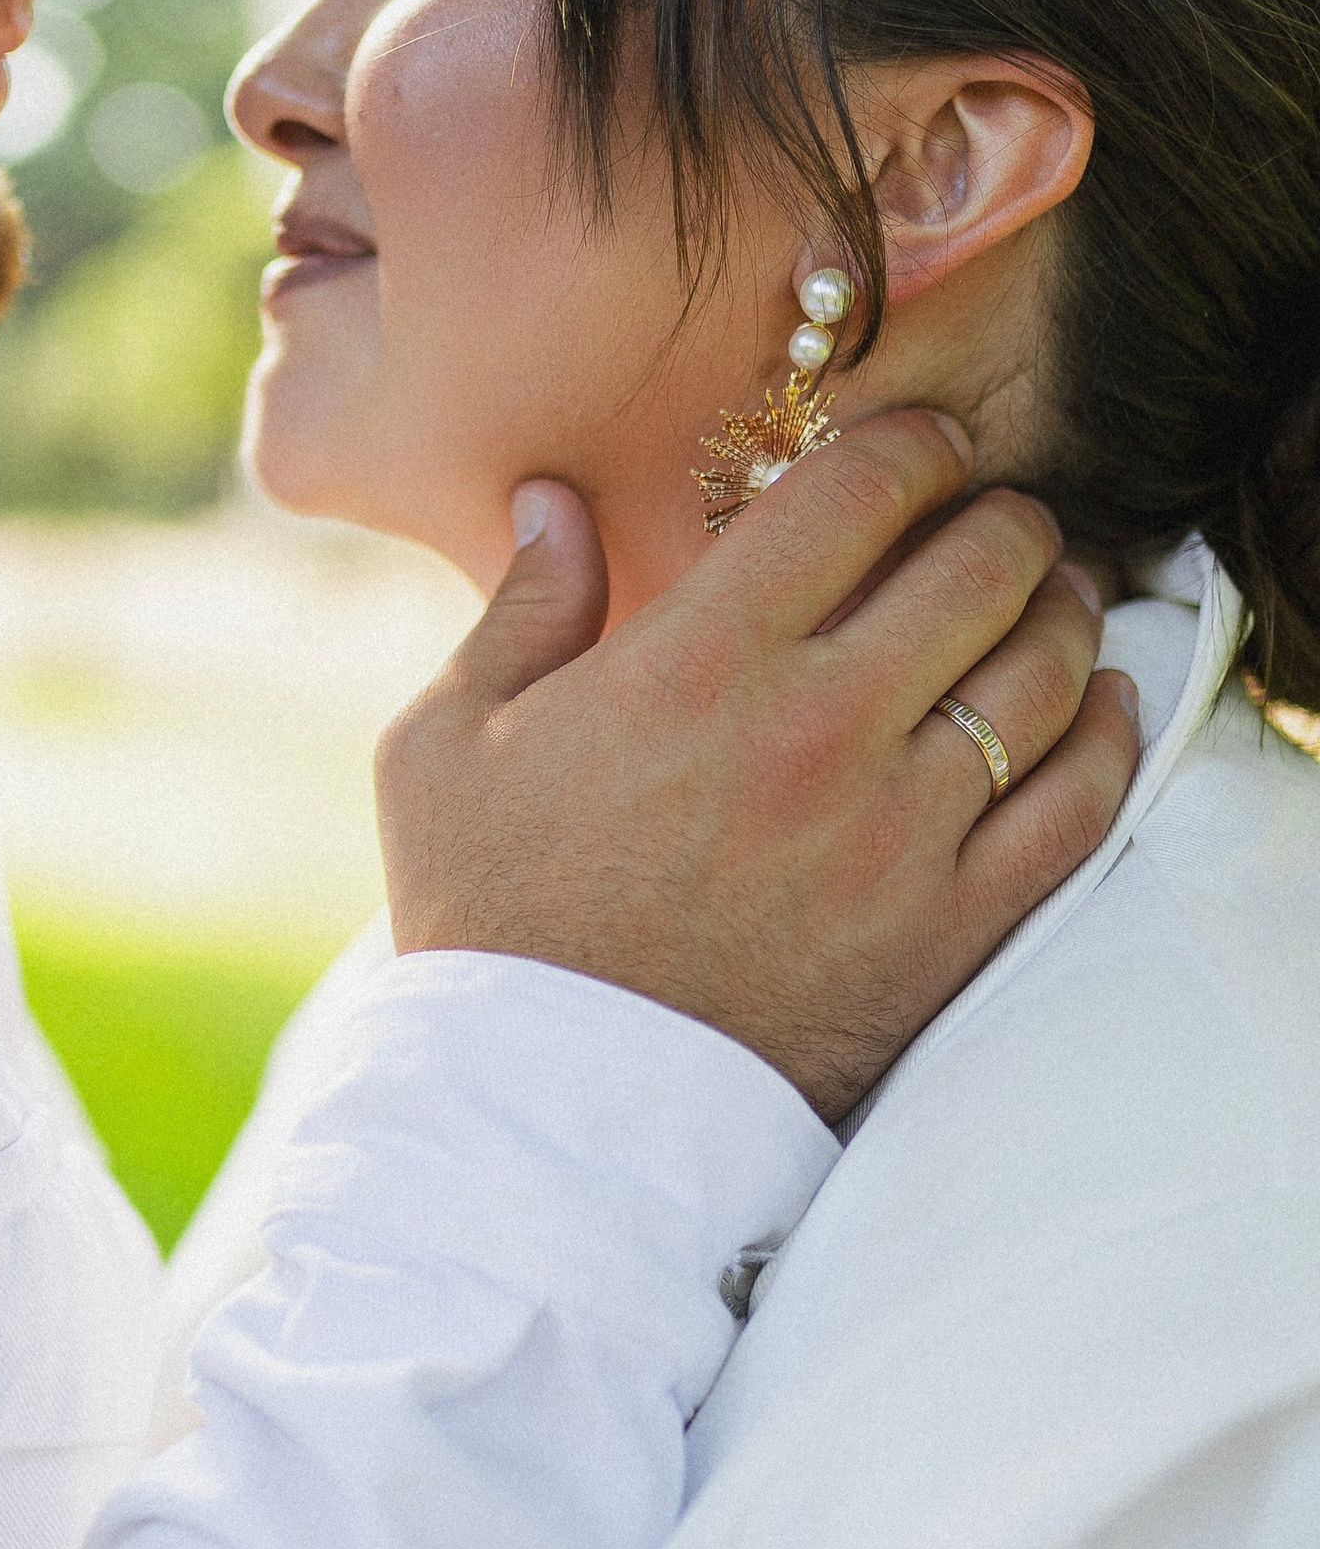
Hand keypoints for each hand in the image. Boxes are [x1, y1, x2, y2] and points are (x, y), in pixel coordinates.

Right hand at [376, 412, 1141, 1121]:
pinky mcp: (945, 928)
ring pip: (1048, 671)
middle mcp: (814, 729)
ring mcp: (894, 833)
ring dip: (1061, 609)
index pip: (861, 490)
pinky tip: (1090, 706)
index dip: (910, 445)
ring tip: (1044, 598)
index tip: (917, 451)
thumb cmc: (484, 914)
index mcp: (695, 662)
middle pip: (983, 561)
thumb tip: (556, 497)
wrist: (539, 1103)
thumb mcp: (440, 747)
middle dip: (1000, 514)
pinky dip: (1107, 735)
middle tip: (988, 519)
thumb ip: (518, 609)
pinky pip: (1081, 805)